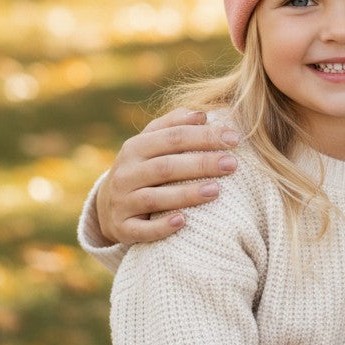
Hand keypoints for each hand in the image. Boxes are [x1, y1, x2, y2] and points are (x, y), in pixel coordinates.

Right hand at [95, 107, 240, 244]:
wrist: (109, 203)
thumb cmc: (144, 165)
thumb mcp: (152, 141)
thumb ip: (174, 123)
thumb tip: (202, 114)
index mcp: (135, 147)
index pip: (173, 137)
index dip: (205, 136)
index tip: (235, 139)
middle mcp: (126, 173)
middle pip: (166, 166)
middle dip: (202, 164)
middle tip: (232, 164)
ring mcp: (122, 202)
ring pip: (154, 198)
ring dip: (186, 194)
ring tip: (216, 190)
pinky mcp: (122, 228)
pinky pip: (141, 230)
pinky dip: (161, 226)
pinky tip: (184, 221)